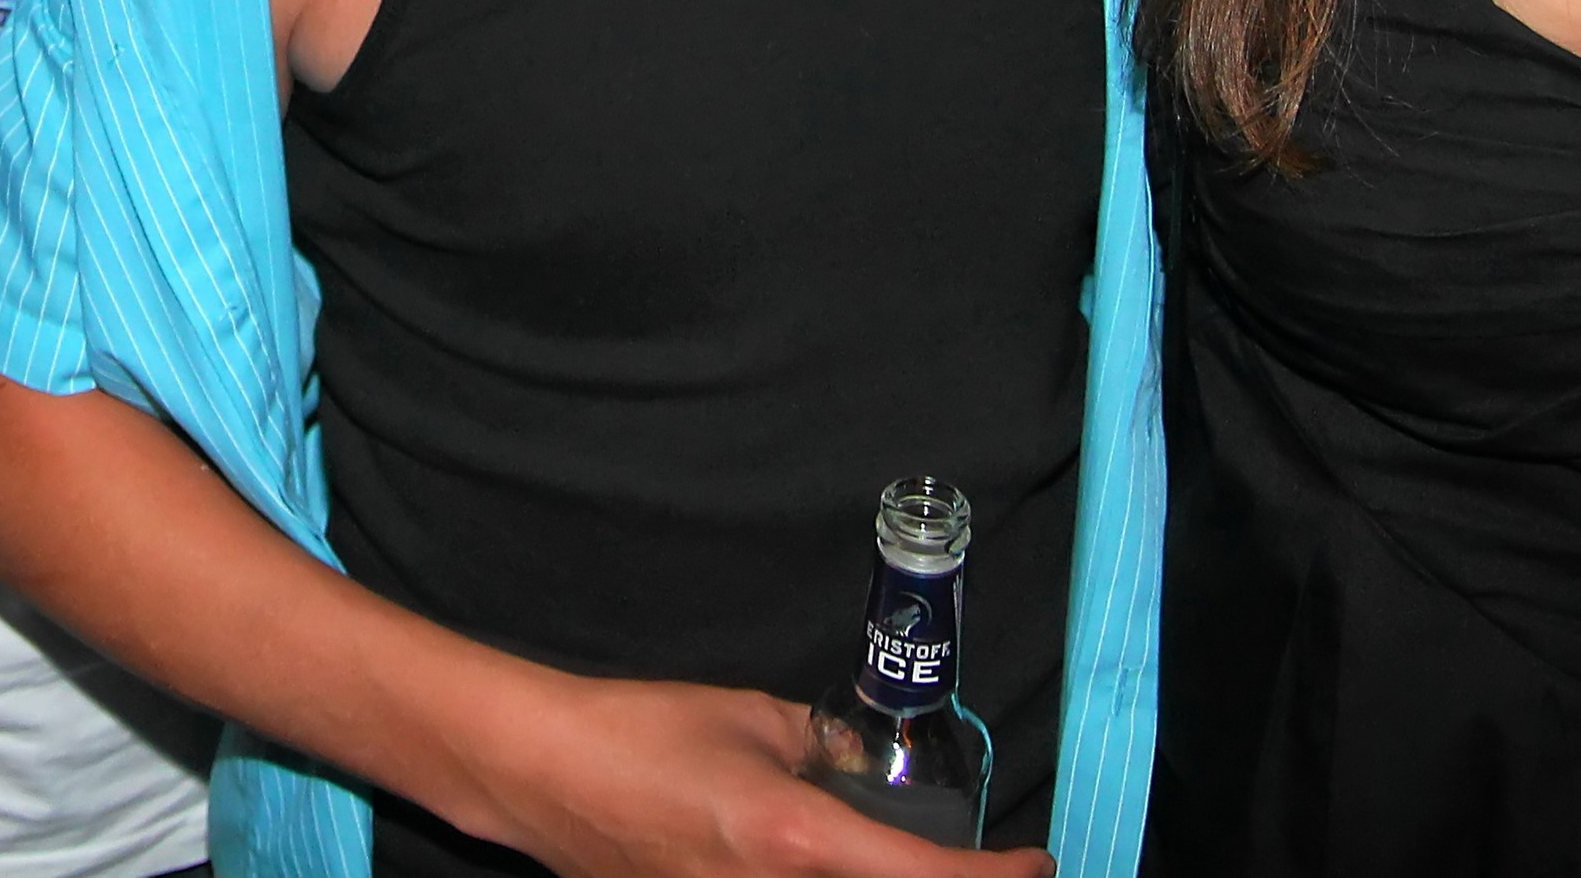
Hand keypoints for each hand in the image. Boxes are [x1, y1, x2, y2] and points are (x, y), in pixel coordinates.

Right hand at [471, 675, 1046, 877]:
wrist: (544, 774)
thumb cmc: (642, 731)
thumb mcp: (751, 718)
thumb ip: (823, 745)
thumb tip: (862, 765)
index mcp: (798, 841)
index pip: (926, 877)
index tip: (1035, 865)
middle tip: (971, 867)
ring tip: (893, 857)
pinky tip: (814, 861)